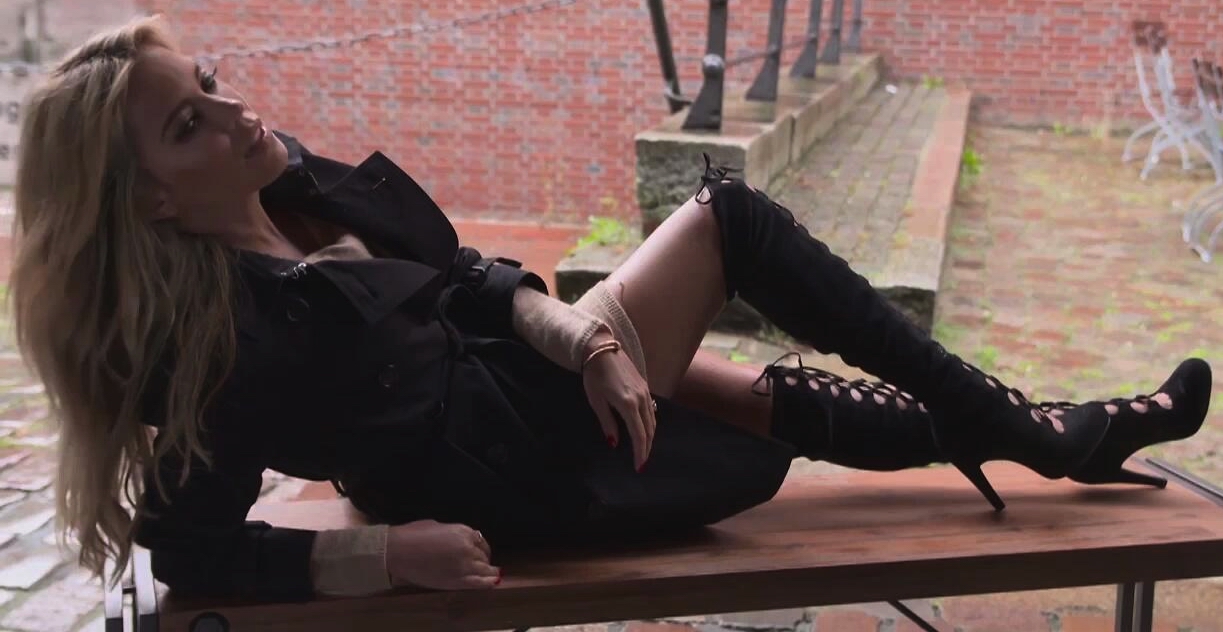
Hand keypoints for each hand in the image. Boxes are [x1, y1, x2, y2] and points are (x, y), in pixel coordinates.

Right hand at [385, 520, 500, 589]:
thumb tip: (456, 539)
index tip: (481, 552)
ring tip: (493, 575)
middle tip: (483, 565)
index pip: (480, 541)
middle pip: (483, 556)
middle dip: (483, 560)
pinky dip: (487, 582)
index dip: (482, 548)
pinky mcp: (456, 581)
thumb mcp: (438, 526)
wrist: (399, 551)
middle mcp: (467, 548)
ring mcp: (463, 565)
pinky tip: (493, 582)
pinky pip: (479, 583)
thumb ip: (452, 534)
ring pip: (485, 570)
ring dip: (489, 572)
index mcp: (463, 531)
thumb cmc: (413, 535)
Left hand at [582, 333, 656, 470]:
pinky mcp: (644, 385)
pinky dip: (650, 424)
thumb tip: (614, 443)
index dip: (640, 452)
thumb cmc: (594, 375)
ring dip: (649, 436)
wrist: (601, 348)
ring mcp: (645, 391)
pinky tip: (645, 429)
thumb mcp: (596, 401)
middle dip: (647, 447)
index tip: (639, 466)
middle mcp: (641, 398)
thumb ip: (607, 423)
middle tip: (642, 462)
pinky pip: (651, 410)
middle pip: (649, 430)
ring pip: (652, 420)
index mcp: (628, 404)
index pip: (639, 434)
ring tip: (644, 449)